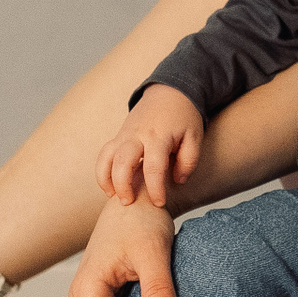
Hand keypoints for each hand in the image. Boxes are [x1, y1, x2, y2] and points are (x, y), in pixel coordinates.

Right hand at [96, 83, 203, 207]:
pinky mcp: (119, 136)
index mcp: (160, 136)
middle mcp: (138, 135)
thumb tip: (177, 181)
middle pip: (123, 161)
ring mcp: (125, 135)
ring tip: (113, 197)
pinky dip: (102, 171)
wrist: (170, 92)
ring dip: (106, 179)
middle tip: (128, 203)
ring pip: (107, 157)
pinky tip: (109, 187)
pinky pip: (104, 154)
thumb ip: (189, 160)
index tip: (159, 204)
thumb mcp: (195, 136)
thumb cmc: (184, 118)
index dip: (155, 188)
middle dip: (123, 185)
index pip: (154, 167)